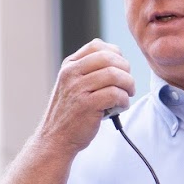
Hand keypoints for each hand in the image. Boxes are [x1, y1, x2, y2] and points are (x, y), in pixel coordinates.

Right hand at [37, 39, 135, 154]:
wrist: (56, 138)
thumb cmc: (70, 113)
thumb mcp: (72, 85)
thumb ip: (89, 71)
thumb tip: (119, 61)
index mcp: (69, 66)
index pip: (97, 45)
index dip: (115, 54)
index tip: (121, 68)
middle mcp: (71, 73)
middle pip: (108, 57)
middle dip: (125, 70)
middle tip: (128, 84)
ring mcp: (77, 88)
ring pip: (114, 75)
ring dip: (128, 85)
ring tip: (126, 95)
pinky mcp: (87, 105)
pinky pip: (115, 94)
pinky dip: (124, 100)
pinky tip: (120, 107)